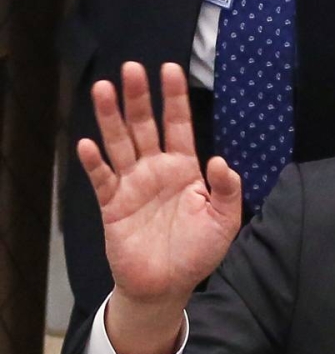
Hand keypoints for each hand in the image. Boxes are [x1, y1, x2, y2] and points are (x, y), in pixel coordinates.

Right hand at [78, 62, 241, 353]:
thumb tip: (220, 161)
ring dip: (111, 118)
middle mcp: (156, 169)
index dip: (174, 99)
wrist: (168, 285)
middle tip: (132, 69)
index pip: (179, 125)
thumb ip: (228, 191)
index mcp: (185, 169)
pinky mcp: (113, 205)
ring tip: (104, 88)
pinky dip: (94, 162)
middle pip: (145, 126)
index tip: (170, 70)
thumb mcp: (225, 221)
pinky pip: (102, 179)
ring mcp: (132, 185)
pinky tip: (87, 144)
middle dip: (139, 98)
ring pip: (120, 143)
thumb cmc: (199, 251)